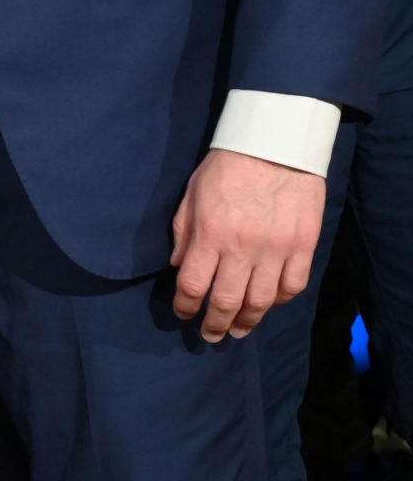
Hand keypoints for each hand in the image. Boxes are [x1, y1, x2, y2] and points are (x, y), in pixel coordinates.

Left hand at [172, 148, 323, 340]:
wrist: (275, 145)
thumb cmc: (226, 167)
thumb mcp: (192, 194)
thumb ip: (184, 232)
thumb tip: (176, 266)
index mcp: (210, 234)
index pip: (193, 284)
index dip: (186, 306)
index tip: (183, 314)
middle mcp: (243, 248)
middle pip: (227, 301)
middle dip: (216, 324)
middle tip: (211, 335)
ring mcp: (276, 249)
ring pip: (261, 301)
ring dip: (248, 321)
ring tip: (239, 330)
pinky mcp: (303, 247)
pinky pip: (292, 286)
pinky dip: (279, 301)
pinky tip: (268, 305)